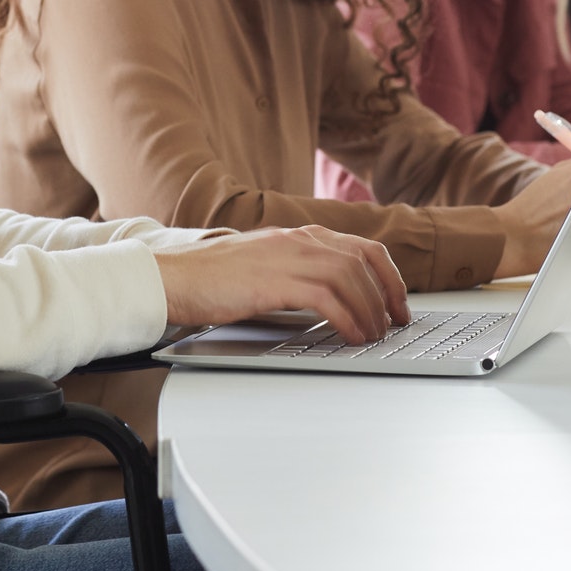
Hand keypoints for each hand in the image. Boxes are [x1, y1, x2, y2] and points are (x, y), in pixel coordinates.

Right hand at [154, 225, 410, 343]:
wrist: (173, 276)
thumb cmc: (212, 278)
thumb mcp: (265, 266)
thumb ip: (297, 272)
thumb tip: (331, 298)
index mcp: (298, 235)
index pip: (362, 247)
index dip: (388, 276)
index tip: (397, 303)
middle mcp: (299, 240)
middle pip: (364, 261)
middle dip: (387, 295)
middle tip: (394, 324)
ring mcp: (287, 257)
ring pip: (350, 278)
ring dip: (369, 310)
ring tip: (373, 335)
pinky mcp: (274, 280)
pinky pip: (327, 298)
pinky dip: (347, 318)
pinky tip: (351, 335)